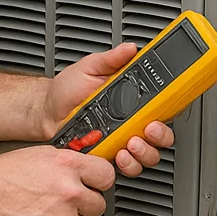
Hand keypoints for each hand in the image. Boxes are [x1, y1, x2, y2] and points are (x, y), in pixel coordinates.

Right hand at [0, 145, 116, 215]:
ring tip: (47, 210)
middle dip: (86, 203)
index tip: (96, 184)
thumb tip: (87, 169)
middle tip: (69, 200)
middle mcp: (68, 191)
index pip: (107, 176)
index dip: (100, 181)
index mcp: (68, 165)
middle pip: (99, 205)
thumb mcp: (42, 154)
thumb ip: (69, 162)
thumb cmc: (6, 173)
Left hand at [42, 43, 175, 176]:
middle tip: (148, 130)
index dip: (170, 112)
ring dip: (145, 152)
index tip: (162, 113)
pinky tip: (118, 155)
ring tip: (131, 144)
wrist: (46, 109)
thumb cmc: (68, 88)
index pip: (162, 107)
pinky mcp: (108, 155)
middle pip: (162, 136)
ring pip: (148, 155)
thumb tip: (130, 48)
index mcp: (133, 99)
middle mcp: (131, 121)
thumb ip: (111, 59)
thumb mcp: (91, 67)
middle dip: (160, 136)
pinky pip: (126, 166)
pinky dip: (127, 164)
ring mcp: (121, 140)